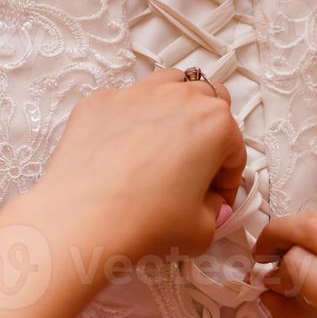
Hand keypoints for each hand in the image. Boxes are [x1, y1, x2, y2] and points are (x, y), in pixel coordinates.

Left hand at [31, 70, 244, 261]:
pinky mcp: (99, 101)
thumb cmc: (145, 223)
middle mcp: (178, 97)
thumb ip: (214, 211)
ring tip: (163, 145)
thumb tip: (208, 204)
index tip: (214, 200)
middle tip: (196, 167)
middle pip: (208, 102)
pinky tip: (120, 153)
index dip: (227, 181)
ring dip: (175, 109)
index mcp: (215, 124)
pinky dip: (129, 120)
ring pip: (169, 86)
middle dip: (209, 132)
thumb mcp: (201, 231)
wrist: (81, 221)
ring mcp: (135, 93)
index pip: (235, 149)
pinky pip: (124, 102)